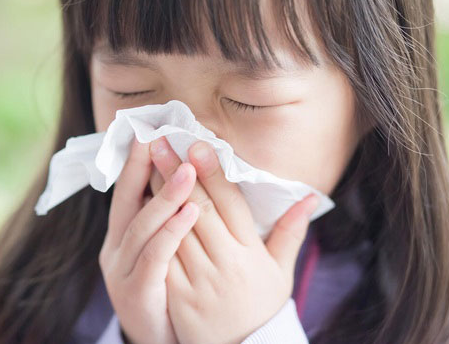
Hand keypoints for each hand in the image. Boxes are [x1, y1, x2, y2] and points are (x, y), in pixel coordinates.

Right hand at [99, 137, 200, 343]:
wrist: (160, 343)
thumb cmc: (167, 295)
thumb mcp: (162, 254)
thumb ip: (168, 220)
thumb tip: (183, 180)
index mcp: (122, 238)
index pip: (127, 193)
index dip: (135, 163)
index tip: (146, 131)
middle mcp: (116, 250)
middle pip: (127, 202)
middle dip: (142, 168)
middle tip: (158, 137)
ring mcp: (122, 272)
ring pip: (142, 227)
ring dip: (165, 196)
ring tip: (188, 171)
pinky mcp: (137, 292)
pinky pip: (154, 257)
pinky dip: (171, 232)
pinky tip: (190, 213)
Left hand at [147, 137, 319, 343]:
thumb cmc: (259, 306)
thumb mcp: (280, 272)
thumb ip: (290, 232)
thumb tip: (310, 196)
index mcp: (251, 254)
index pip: (230, 205)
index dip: (212, 173)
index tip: (196, 144)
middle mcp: (227, 264)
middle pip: (199, 210)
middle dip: (179, 173)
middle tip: (161, 142)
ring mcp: (201, 281)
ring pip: (176, 229)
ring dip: (159, 194)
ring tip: (145, 163)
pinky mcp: (179, 296)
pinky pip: (162, 257)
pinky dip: (151, 230)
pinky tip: (138, 205)